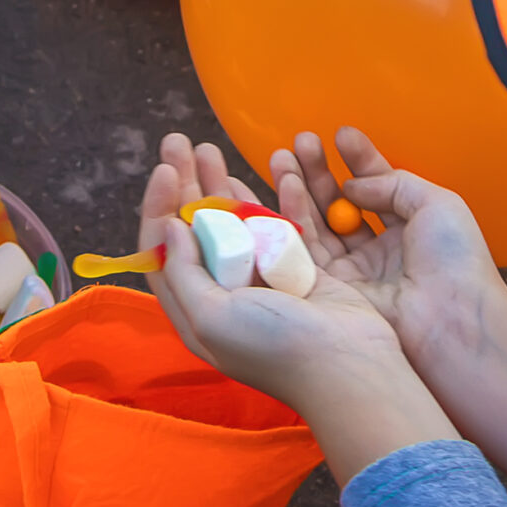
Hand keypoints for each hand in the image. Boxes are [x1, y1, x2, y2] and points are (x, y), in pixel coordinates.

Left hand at [138, 147, 403, 413]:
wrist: (348, 365)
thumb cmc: (275, 347)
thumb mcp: (211, 318)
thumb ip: (183, 272)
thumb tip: (169, 228)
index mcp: (194, 310)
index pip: (161, 251)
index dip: (158, 208)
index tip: (163, 170)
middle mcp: (220, 294)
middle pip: (192, 230)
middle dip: (183, 184)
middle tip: (177, 141)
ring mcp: (257, 281)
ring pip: (227, 223)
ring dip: (215, 185)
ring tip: (205, 146)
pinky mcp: (292, 270)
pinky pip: (265, 227)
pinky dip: (252, 199)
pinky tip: (241, 174)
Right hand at [272, 128, 505, 366]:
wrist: (451, 318)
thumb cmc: (455, 260)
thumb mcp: (435, 203)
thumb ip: (391, 183)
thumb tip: (350, 185)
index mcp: (411, 228)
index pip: (377, 187)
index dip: (358, 161)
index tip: (340, 136)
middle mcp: (381, 249)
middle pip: (341, 203)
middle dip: (319, 171)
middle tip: (301, 141)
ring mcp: (356, 270)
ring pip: (319, 223)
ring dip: (299, 188)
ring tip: (282, 156)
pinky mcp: (334, 290)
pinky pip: (307, 249)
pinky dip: (293, 216)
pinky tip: (286, 186)